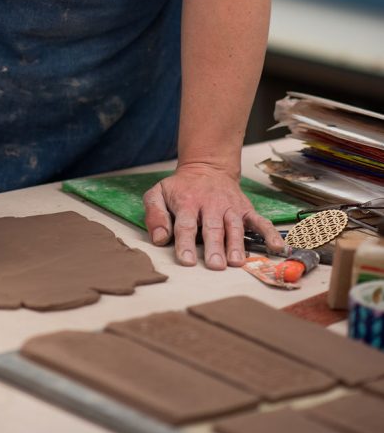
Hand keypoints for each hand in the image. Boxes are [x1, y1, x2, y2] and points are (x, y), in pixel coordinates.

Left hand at [143, 164, 284, 269]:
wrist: (206, 167)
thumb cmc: (181, 188)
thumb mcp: (158, 193)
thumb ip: (155, 214)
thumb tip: (159, 239)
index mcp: (187, 203)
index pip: (186, 225)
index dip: (185, 243)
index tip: (187, 261)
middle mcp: (210, 205)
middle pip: (213, 228)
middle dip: (214, 247)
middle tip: (215, 265)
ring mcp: (230, 207)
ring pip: (235, 226)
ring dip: (236, 244)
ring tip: (236, 261)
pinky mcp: (245, 209)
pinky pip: (260, 222)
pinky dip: (270, 234)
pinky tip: (277, 248)